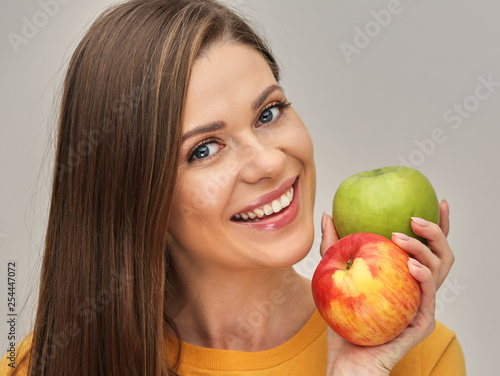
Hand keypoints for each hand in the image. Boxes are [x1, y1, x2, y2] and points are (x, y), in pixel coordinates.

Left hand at [319, 199, 452, 374]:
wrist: (345, 358)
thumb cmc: (344, 319)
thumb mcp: (335, 275)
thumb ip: (334, 247)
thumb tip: (329, 215)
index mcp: (405, 277)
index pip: (427, 247)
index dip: (438, 225)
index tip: (436, 201)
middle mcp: (418, 288)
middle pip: (442, 254)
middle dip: (435, 231)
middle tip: (413, 218)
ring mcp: (422, 305)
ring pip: (440, 270)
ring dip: (425, 249)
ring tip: (401, 237)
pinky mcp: (422, 323)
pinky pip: (428, 296)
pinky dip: (423, 277)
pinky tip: (411, 266)